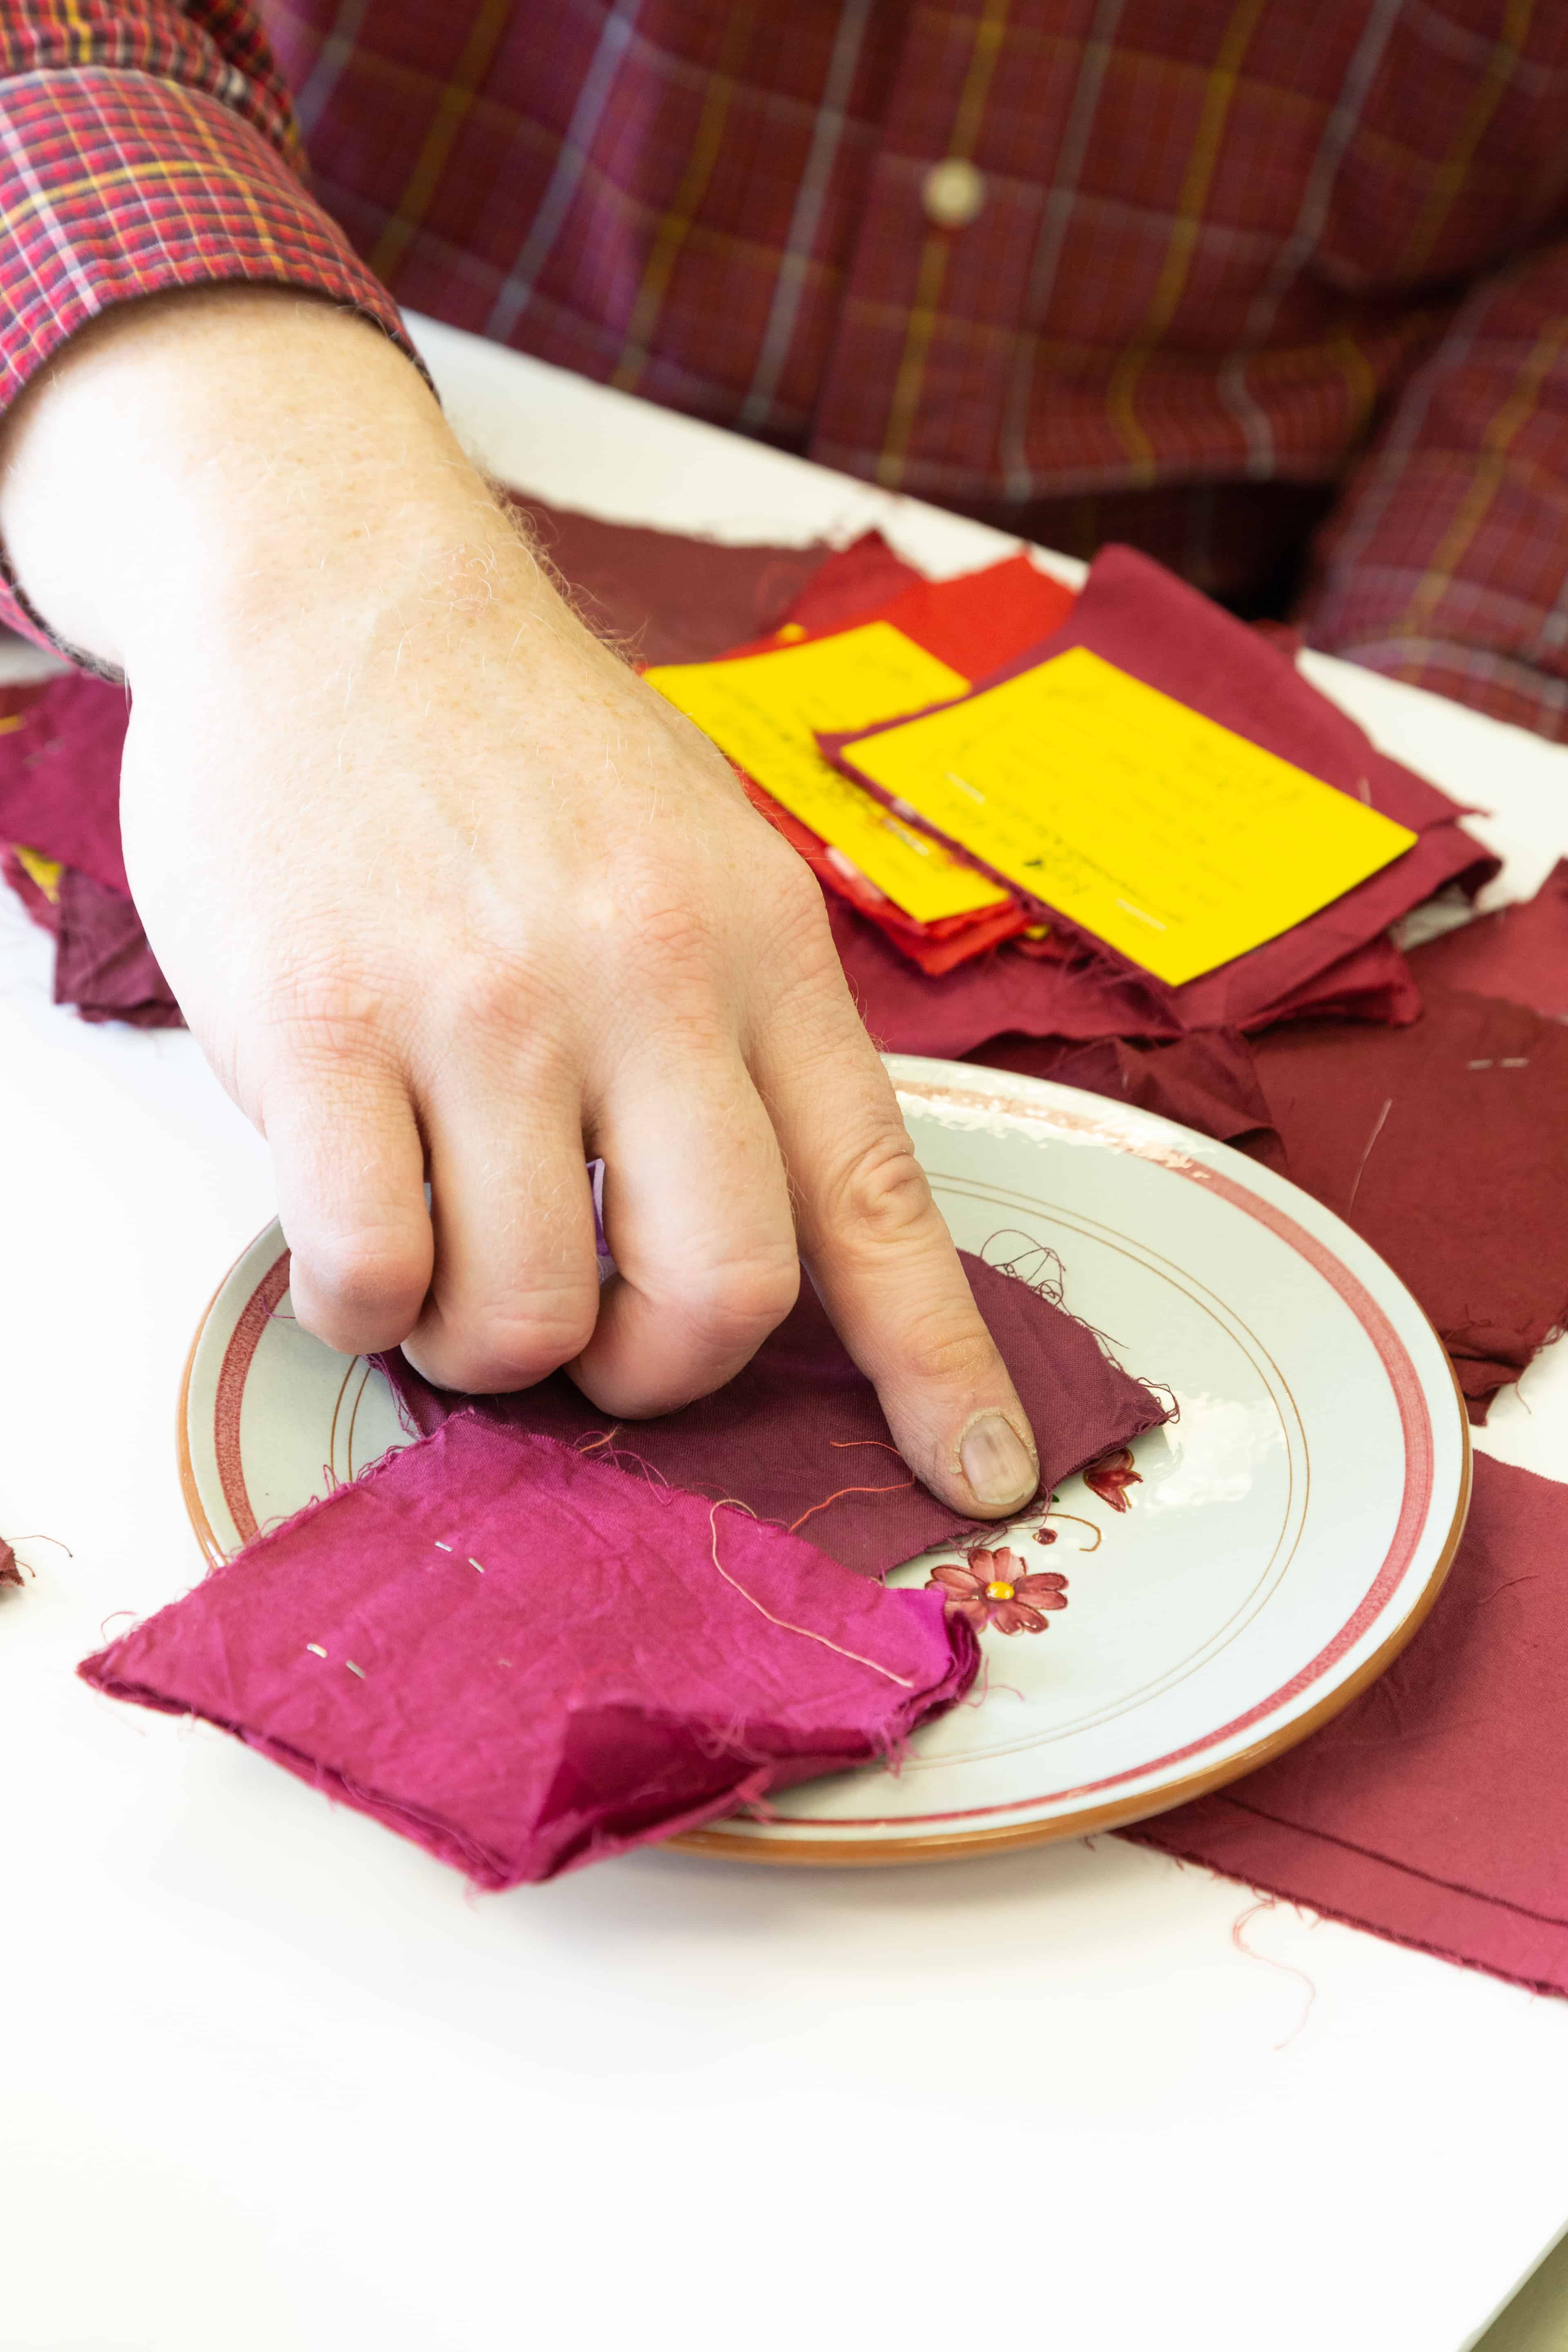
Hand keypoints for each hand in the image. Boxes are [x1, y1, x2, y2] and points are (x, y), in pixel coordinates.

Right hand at [0, 288, 1039, 1515]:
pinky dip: (368, 1308)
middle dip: (657, 1373)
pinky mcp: (320, 1029)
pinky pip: (371, 1272)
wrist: (337, 588)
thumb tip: (757, 1241)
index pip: (874, 1198)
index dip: (935, 1363)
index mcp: (759, 946)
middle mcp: (642, 980)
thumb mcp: (701, 853)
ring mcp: (478, 1008)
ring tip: (449, 1262)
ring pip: (529, 1313)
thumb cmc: (523, 746)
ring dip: (490, 1344)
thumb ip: (746, 1036)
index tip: (980, 1476)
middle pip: (718, 1294)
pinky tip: (358, 1238)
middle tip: (598, 1340)